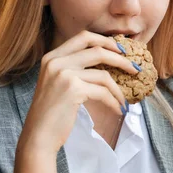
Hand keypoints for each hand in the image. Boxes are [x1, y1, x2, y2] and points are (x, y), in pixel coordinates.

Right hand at [18, 31, 139, 153]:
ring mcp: (64, 74)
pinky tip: (117, 110)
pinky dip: (113, 102)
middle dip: (120, 59)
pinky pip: (103, 92)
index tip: (120, 49)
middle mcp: (56, 62)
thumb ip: (72, 69)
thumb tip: (104, 63)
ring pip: (103, 74)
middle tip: (134, 69)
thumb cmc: (50, 114)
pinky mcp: (73, 89)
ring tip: (124, 99)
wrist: (38, 136)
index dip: (105, 40)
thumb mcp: (56, 83)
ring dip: (118, 89)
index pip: (83, 37)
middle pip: (98, 50)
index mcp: (52, 57)